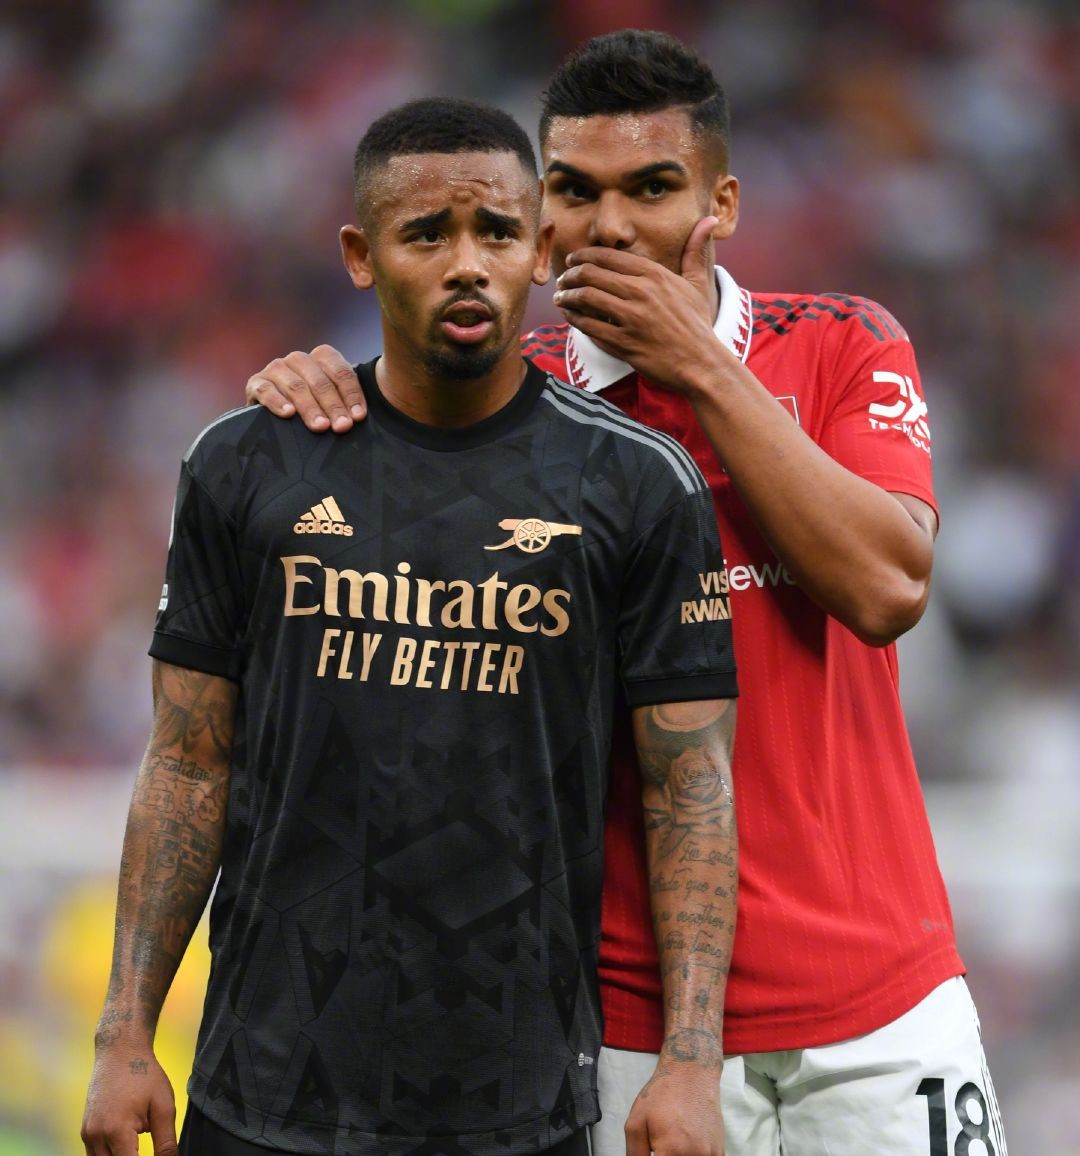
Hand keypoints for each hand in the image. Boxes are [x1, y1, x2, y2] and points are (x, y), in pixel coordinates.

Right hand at [81, 1045, 177, 1155]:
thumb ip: (166, 1142)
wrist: (120, 1051)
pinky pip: (96, 1155)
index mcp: (117, 1131)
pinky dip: (111, 1155)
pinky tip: (128, 1144)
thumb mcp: (164, 1106)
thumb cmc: (145, 1075)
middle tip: (146, 1146)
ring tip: (138, 1143)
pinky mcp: (85, 1131)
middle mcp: (96, 1136)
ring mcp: (87, 1135)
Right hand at [245, 344, 365, 431]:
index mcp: (322, 357)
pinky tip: (288, 414)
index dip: (352, 394)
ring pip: (296, 386)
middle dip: (333, 406)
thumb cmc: (315, 407)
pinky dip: (277, 402)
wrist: (276, 412)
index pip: (341, 372)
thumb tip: (358, 417)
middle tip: (342, 426)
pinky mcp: (256, 383)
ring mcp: (277, 369)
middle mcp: (299, 359)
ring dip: (310, 408)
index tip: (358, 417)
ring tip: (320, 427)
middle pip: (320, 381)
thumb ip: (347, 401)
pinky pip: (266, 390)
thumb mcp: (333, 400)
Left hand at [552, 216, 726, 392]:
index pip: (608, 256)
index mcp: (655, 274)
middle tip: (562, 279)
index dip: (584, 255)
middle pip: (591, 273)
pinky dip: (573, 318)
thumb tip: (709, 220)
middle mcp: (641, 292)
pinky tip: (569, 316)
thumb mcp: (697, 284)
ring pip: (586, 297)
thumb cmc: (696, 324)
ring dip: (567, 295)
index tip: (573, 259)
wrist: (700, 363)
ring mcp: (631, 318)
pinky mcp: (623, 342)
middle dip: (570, 274)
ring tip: (560, 297)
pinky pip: (588, 325)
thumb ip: (695, 251)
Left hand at [624, 1059, 724, 1155]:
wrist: (692, 1074)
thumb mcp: (636, 1122)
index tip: (653, 1151)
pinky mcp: (720, 1152)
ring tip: (673, 1141)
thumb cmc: (661, 1096)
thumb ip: (635, 1154)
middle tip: (659, 1144)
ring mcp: (711, 1155)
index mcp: (672, 1150)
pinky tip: (685, 1145)